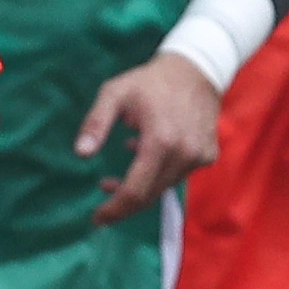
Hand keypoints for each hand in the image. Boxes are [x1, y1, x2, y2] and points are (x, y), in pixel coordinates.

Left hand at [76, 54, 226, 222]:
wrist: (196, 70)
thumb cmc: (150, 81)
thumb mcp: (115, 93)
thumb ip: (96, 123)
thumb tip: (81, 153)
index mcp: (160, 141)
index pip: (135, 191)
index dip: (114, 210)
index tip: (98, 219)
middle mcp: (184, 154)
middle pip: (150, 195)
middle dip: (124, 200)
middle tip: (104, 186)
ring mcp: (199, 157)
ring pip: (164, 186)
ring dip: (142, 182)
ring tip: (129, 151)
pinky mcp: (208, 156)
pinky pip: (179, 175)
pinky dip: (161, 171)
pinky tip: (152, 149)